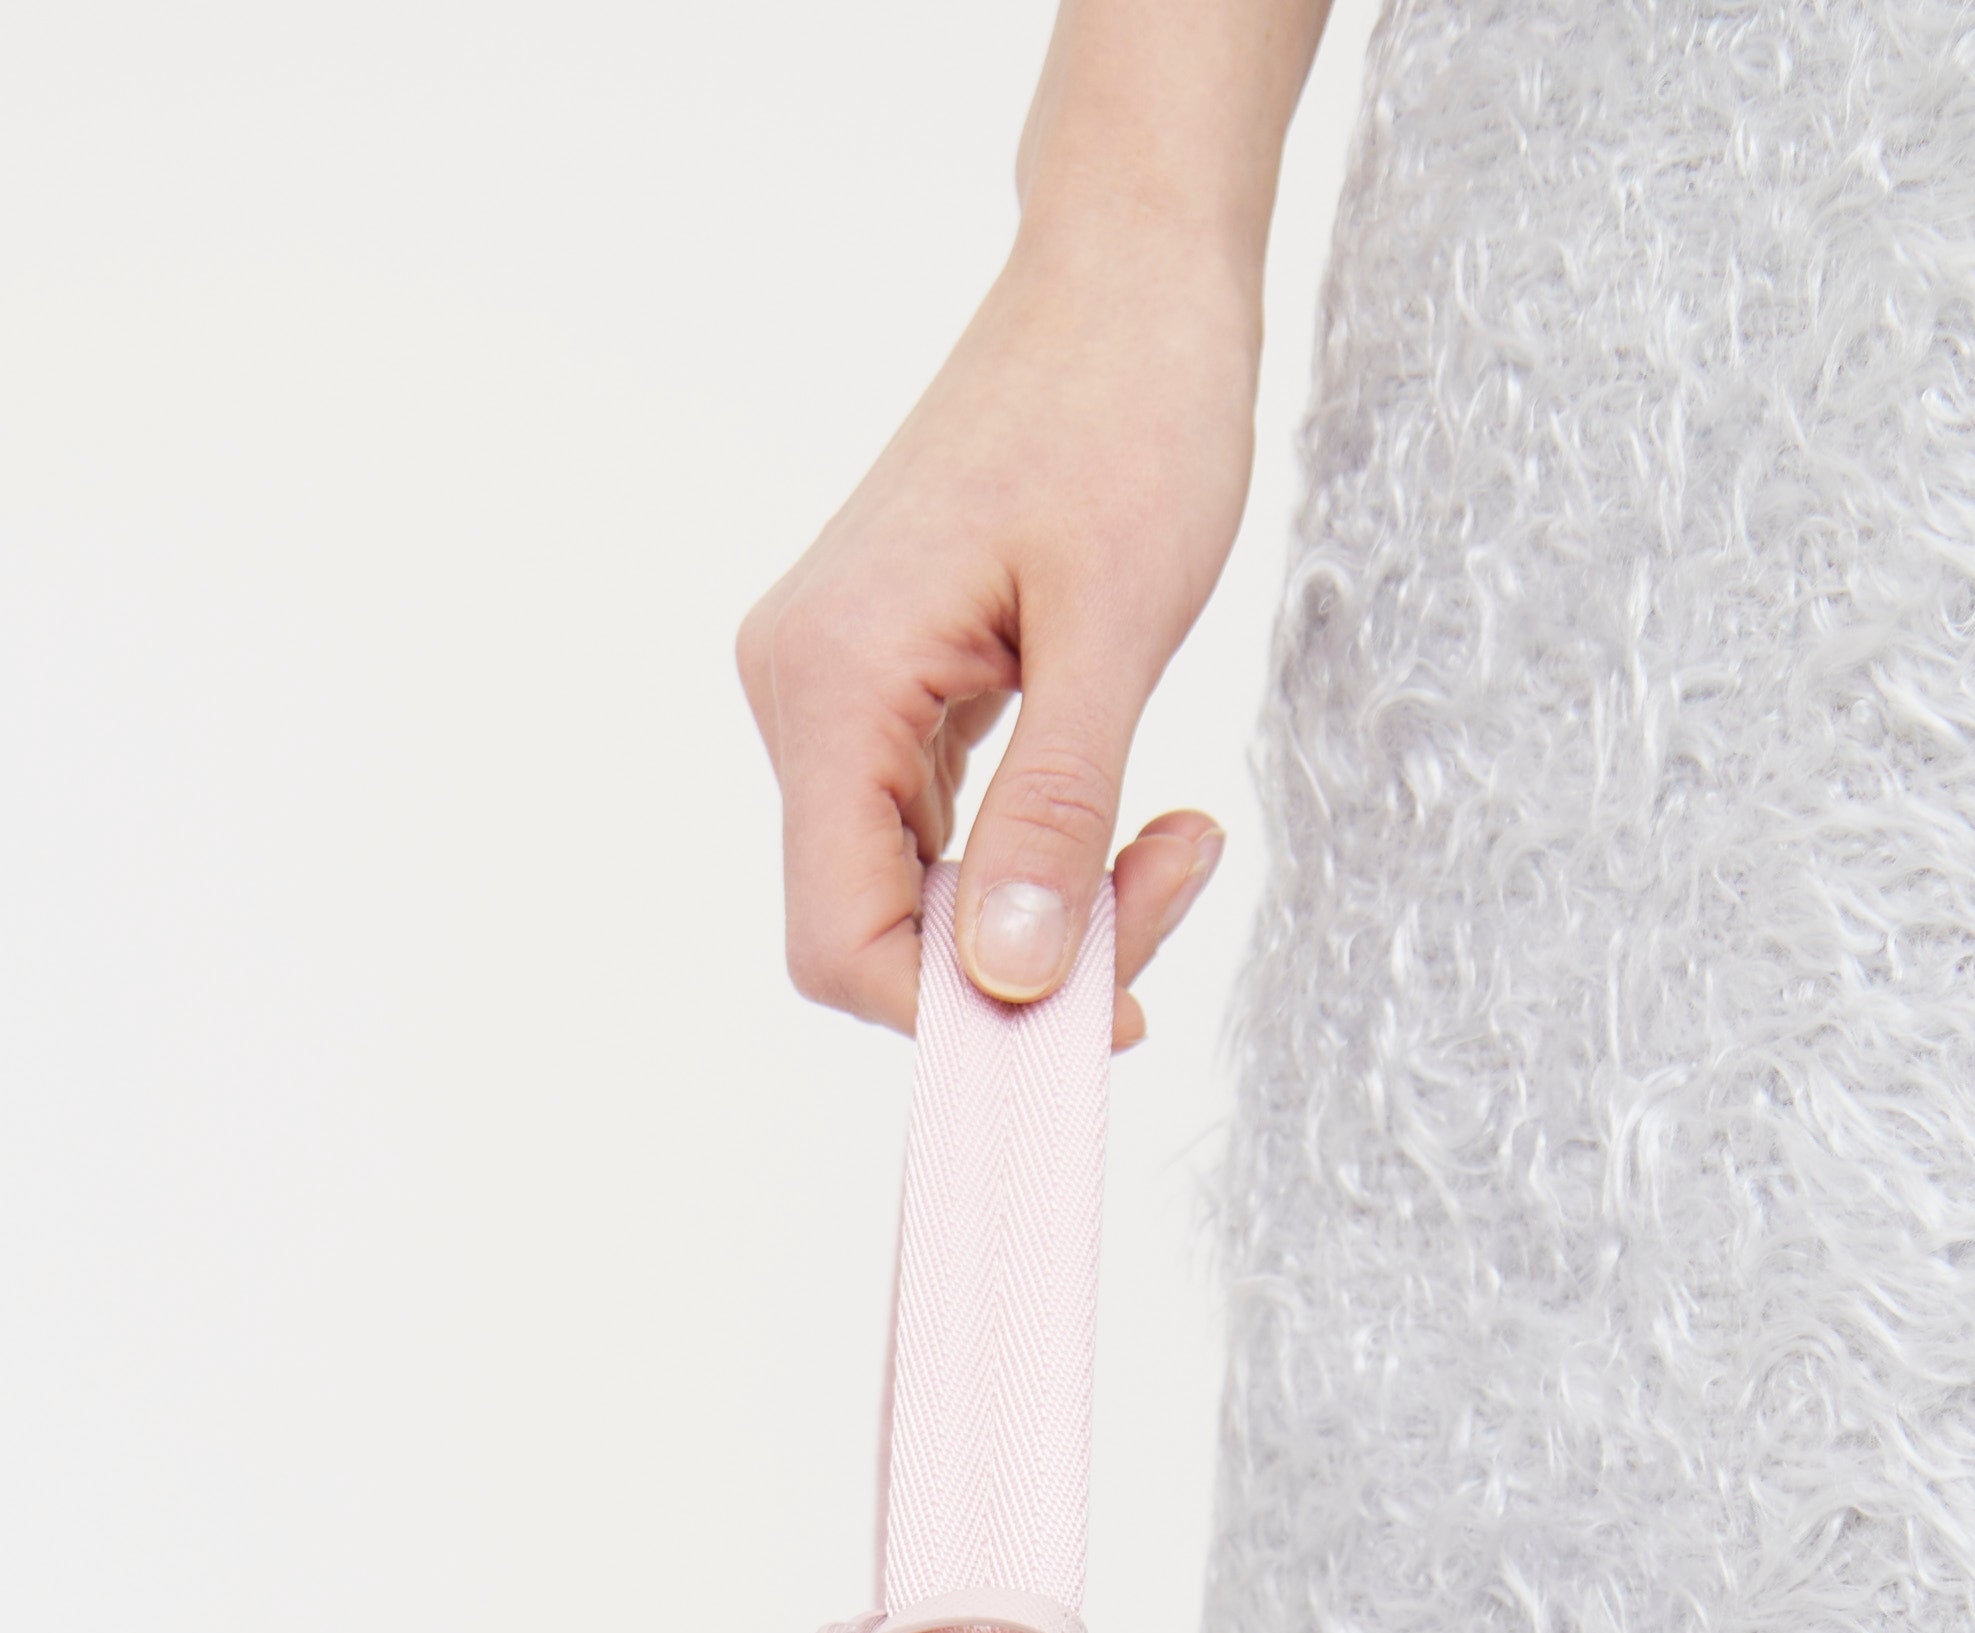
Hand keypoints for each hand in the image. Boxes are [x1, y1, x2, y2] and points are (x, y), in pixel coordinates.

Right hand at [736, 224, 1260, 1046]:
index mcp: (830, 681)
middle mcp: (801, 692)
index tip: (1105, 1013)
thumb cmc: (1128, 408)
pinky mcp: (887, 685)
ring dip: (1044, 907)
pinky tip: (1123, 816)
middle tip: (1173, 880)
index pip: (841, 942)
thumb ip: (1055, 816)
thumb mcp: (1114, 630)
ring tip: (1171, 840)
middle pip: (879, 929)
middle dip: (1029, 955)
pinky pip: (936, 832)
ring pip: (915, 891)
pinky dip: (1031, 856)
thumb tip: (1012, 981)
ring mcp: (836, 689)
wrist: (1127, 276)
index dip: (960, 1013)